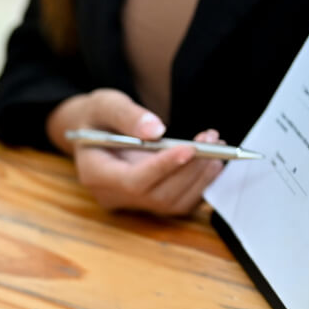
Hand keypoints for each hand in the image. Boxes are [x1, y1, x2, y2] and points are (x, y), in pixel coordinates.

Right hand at [47, 88, 225, 215]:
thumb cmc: (96, 117)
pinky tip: (212, 161)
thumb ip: (127, 116)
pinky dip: (200, 184)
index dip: (162, 168)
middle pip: (157, 196)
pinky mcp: (148, 202)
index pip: (132, 182)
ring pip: (172, 203)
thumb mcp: (104, 105)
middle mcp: (112, 195)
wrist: (92, 130)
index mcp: (95, 174)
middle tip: (212, 140)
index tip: (190, 148)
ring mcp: (131, 202)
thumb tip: (156, 130)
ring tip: (216, 146)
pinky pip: (179, 203)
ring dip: (200, 177)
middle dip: (189, 169)